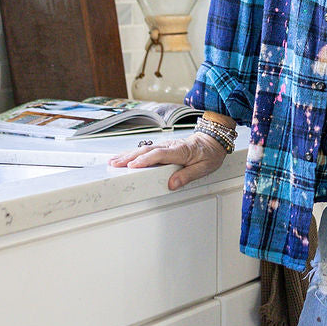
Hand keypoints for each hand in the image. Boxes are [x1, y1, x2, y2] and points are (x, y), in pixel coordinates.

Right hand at [108, 131, 228, 189]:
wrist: (213, 141)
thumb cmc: (209, 154)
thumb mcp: (204, 168)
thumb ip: (187, 176)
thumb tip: (172, 184)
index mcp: (181, 151)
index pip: (159, 155)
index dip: (145, 160)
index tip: (133, 166)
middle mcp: (171, 146)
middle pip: (147, 151)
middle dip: (129, 158)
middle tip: (115, 165)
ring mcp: (166, 146)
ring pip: (144, 149)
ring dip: (128, 155)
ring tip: (113, 161)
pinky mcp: (163, 147)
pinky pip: (146, 150)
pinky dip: (134, 153)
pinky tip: (124, 157)